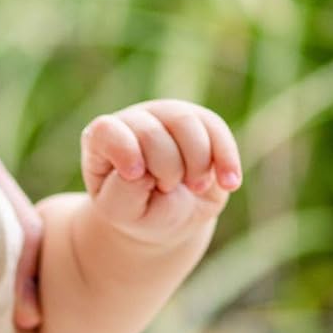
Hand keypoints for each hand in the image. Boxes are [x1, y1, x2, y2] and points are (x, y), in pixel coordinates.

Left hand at [81, 100, 240, 244]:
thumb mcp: (123, 211)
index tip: (136, 175)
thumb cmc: (137, 212)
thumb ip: (125, 191)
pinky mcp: (201, 122)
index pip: (106, 131)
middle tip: (166, 190)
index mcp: (102, 141)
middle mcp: (134, 121)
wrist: (170, 215)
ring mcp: (168, 116)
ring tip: (194, 188)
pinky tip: (229, 184)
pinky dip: (226, 159)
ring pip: (187, 123)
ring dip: (195, 164)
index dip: (123, 150)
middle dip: (165, 169)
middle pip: (151, 132)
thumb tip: (144, 167)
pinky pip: (217, 130)